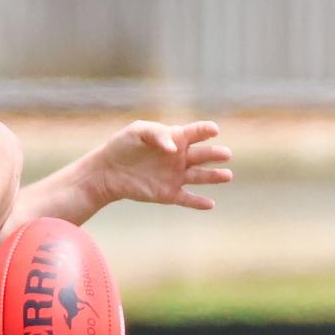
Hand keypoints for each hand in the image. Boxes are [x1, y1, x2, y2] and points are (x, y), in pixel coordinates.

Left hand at [92, 120, 232, 209]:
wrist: (107, 171)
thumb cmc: (123, 146)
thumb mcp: (137, 131)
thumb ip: (157, 134)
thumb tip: (174, 148)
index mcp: (176, 139)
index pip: (196, 133)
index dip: (205, 130)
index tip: (213, 130)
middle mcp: (180, 158)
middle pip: (203, 155)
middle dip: (215, 154)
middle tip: (226, 154)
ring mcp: (176, 176)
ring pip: (200, 177)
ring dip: (214, 177)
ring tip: (227, 175)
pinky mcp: (169, 193)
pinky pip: (187, 198)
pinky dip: (198, 202)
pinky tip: (210, 204)